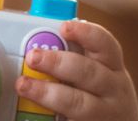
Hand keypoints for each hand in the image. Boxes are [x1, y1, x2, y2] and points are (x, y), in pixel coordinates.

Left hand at [15, 20, 137, 120]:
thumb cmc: (101, 95)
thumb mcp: (97, 72)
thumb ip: (73, 56)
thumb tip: (37, 41)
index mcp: (112, 66)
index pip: (105, 44)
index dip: (86, 33)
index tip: (65, 27)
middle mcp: (113, 88)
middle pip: (88, 72)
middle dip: (58, 62)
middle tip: (33, 57)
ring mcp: (105, 113)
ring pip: (78, 103)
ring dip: (48, 93)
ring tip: (24, 85)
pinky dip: (55, 118)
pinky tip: (34, 115)